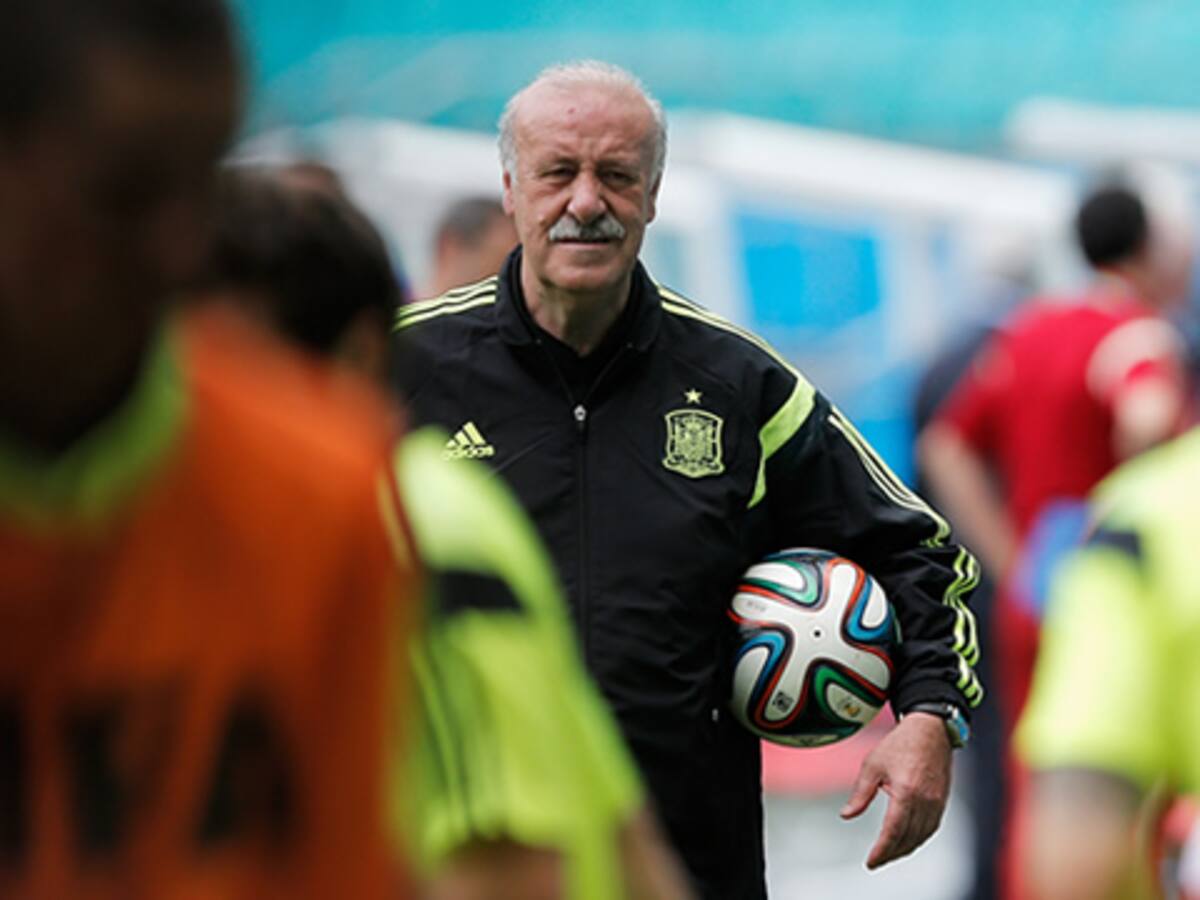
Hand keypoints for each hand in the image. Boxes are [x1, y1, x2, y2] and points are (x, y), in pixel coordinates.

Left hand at [839, 712, 951, 869]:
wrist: (930, 729)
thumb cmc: (900, 744)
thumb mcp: (872, 765)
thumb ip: (860, 794)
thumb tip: (847, 815)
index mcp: (906, 791)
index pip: (893, 830)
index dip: (882, 850)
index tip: (871, 861)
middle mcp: (925, 800)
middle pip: (908, 838)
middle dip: (891, 854)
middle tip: (876, 861)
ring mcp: (937, 802)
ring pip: (921, 836)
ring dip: (905, 849)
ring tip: (889, 854)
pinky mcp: (942, 801)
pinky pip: (931, 828)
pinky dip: (918, 838)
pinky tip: (907, 840)